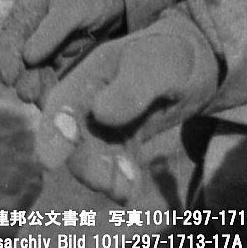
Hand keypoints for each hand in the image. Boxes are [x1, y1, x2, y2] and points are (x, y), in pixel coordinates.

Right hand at [0, 0, 124, 104]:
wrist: (114, 0)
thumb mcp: (73, 7)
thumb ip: (51, 30)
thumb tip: (27, 58)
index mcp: (25, 15)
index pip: (10, 41)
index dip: (7, 60)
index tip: (9, 78)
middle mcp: (29, 35)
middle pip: (18, 62)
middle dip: (22, 79)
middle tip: (28, 95)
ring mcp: (43, 50)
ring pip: (33, 75)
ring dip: (35, 88)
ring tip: (42, 102)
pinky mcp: (57, 63)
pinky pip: (49, 80)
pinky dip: (50, 90)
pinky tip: (54, 102)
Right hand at [35, 12, 219, 203]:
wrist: (198, 63)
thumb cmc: (175, 55)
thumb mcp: (161, 65)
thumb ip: (133, 86)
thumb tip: (101, 114)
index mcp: (91, 73)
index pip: (63, 104)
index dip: (53, 132)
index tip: (48, 161)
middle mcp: (90, 100)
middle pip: (75, 136)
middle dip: (84, 162)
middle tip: (102, 183)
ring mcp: (106, 121)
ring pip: (95, 153)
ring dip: (103, 175)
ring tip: (123, 192)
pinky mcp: (123, 138)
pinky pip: (117, 161)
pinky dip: (122, 177)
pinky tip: (132, 192)